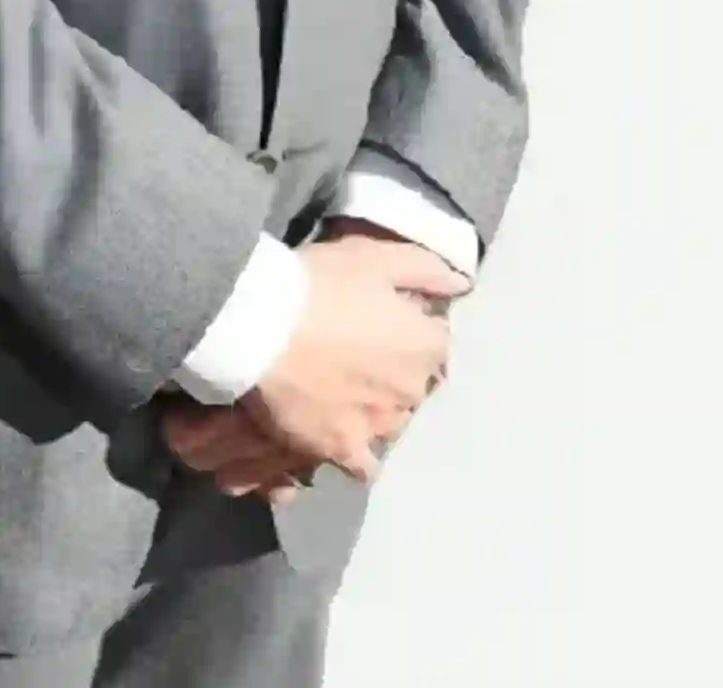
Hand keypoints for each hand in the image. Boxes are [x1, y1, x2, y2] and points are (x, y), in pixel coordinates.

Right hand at [162, 225, 469, 494]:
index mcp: (425, 345)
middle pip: (416, 383)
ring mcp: (378, 424)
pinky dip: (360, 452)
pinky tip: (346, 436)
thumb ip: (426, 269)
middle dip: (397, 368)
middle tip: (361, 351)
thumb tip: (462, 284)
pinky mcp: (342, 448)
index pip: (438, 341)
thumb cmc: (318, 284)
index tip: (386, 318)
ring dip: (380, 408)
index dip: (412, 326)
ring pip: (393, 421)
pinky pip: (365, 465)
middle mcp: (411, 391)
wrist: (259, 326)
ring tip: (347, 390)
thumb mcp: (374, 256)